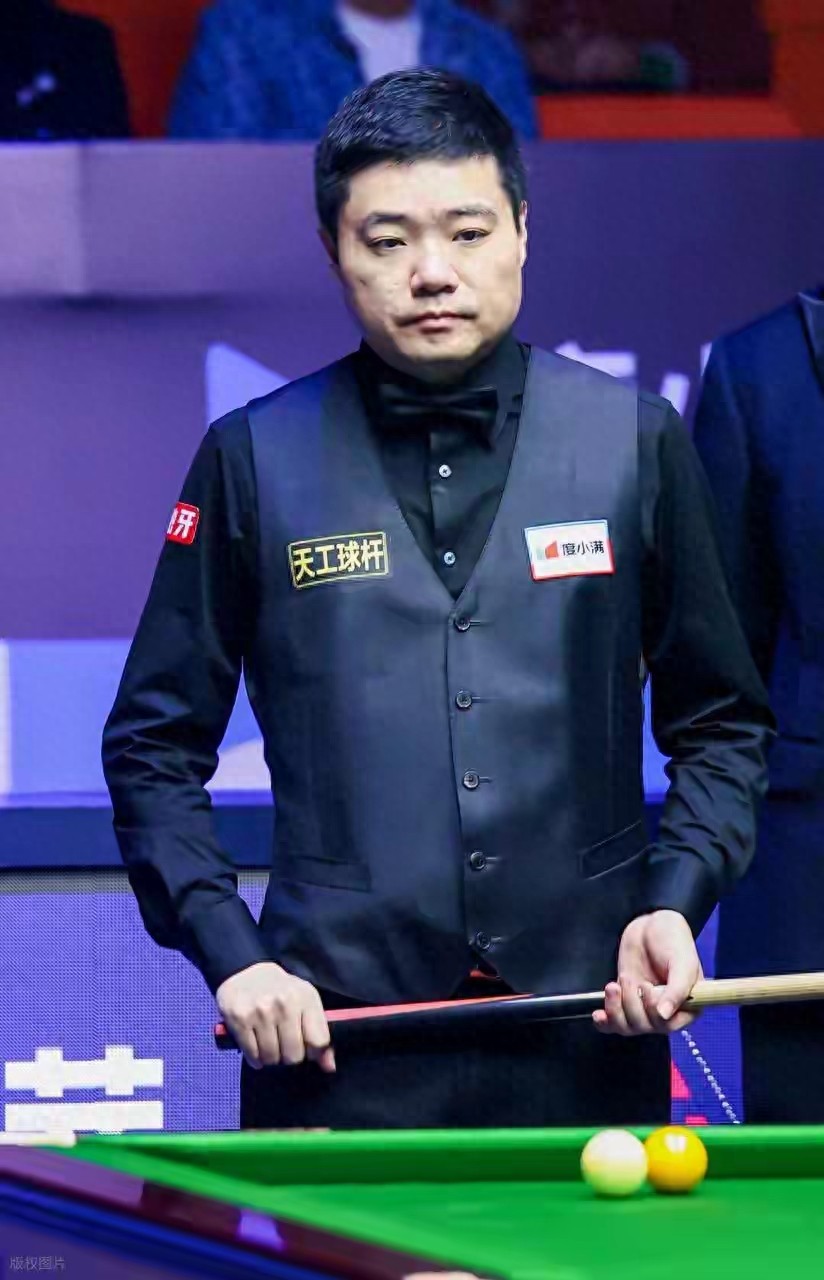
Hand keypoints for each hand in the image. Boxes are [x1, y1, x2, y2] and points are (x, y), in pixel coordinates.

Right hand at [216, 962, 335, 1071]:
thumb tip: (329, 1067)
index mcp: (306, 998)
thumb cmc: (281, 990)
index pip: (319, 1041)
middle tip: (283, 1044)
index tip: (306, 1047)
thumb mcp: (305, 1002)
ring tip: (269, 1044)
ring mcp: (261, 1011)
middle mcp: (284, 1003)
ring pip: (271, 1057)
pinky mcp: (240, 1019)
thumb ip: (319, 1034)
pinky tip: (256, 1046)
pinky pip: (252, 1055)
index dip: (314, 1052)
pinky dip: (255, 1058)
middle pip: (293, 1055)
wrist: (245, 971)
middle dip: (289, 1056)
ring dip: (270, 1057)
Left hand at [593, 910, 702, 1035]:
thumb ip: (677, 989)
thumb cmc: (673, 941)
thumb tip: (663, 1015)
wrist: (651, 925)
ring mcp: (644, 1008)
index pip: (667, 1026)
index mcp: (687, 1006)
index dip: (653, 1011)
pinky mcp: (625, 1001)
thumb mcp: (682, 962)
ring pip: (628, 1027)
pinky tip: (599, 1015)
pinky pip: (614, 1023)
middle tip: (631, 978)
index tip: (647, 987)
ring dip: (616, 1009)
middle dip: (632, 1003)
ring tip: (615, 985)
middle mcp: (666, 1012)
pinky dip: (605, 1022)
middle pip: (645, 1027)